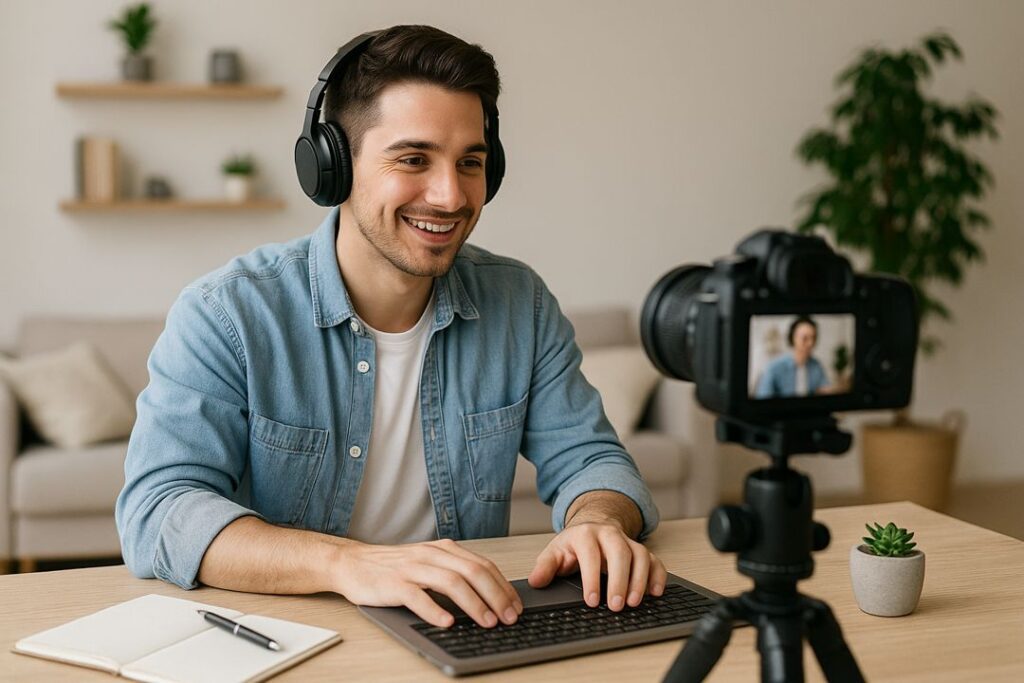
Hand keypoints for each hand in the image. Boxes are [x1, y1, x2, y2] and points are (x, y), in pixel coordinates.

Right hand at [332, 538, 522, 628]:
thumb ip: (454, 573)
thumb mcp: (429, 563)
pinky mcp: (393, 584)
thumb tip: (489, 596)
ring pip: (450, 583)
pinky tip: (447, 623)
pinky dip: (435, 610)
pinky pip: (417, 597)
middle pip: (473, 572)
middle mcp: (431, 555)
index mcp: (444, 549)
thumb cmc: (393, 568)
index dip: (503, 586)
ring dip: (473, 604)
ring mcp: (412, 568)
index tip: (515, 606)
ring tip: (487, 622)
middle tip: (508, 617)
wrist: (352, 563)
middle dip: (496, 596)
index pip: (482, 565)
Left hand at [528, 521, 666, 610]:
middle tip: (616, 606)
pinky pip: (654, 560)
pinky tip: (655, 593)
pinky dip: (658, 575)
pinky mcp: (641, 549)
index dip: (592, 578)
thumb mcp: (555, 552)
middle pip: (619, 553)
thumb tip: (536, 581)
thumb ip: (544, 566)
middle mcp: (609, 535)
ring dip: (640, 580)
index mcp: (585, 534)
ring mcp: (627, 541)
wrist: (592, 526)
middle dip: (620, 580)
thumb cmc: (573, 544)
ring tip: (634, 603)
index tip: (592, 601)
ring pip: (640, 555)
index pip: (590, 555)